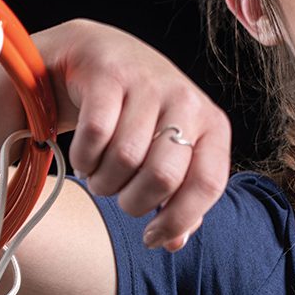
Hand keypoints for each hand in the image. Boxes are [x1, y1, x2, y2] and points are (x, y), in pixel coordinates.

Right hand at [39, 19, 230, 251]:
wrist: (94, 53)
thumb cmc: (136, 114)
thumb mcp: (166, 152)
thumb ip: (177, 197)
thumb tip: (174, 241)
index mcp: (211, 123)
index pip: (208, 184)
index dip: (178, 220)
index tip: (151, 238)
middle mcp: (186, 100)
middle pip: (163, 177)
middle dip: (132, 202)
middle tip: (118, 194)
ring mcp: (147, 83)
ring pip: (125, 159)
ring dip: (103, 182)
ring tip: (99, 175)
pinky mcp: (109, 74)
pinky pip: (95, 133)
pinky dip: (83, 158)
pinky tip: (83, 158)